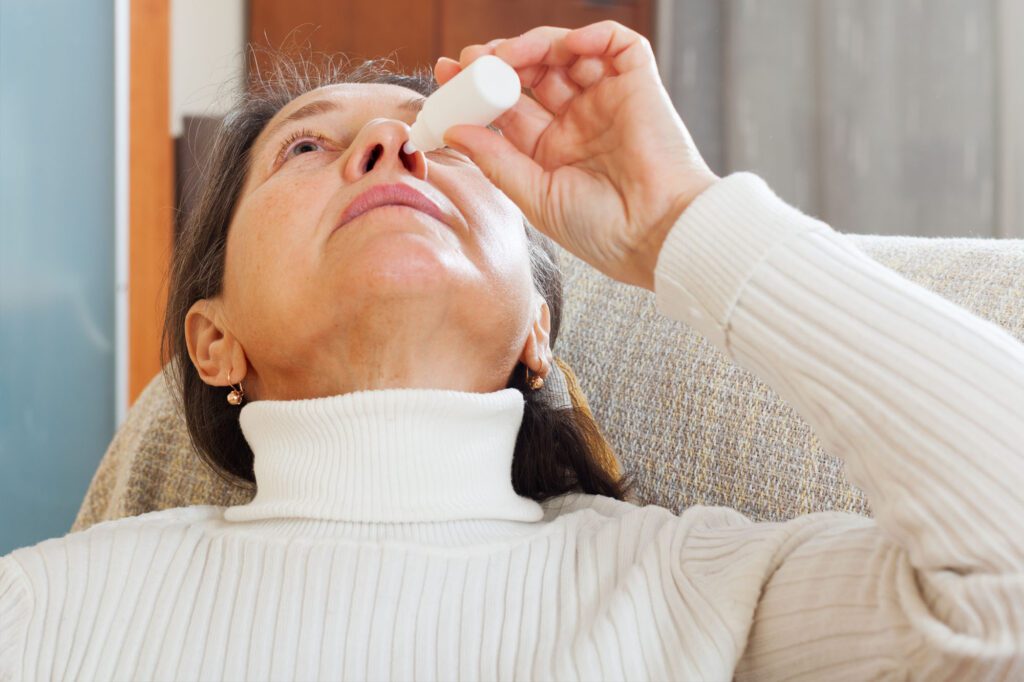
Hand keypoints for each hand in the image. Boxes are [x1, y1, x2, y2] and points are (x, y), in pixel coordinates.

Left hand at [437, 21, 719, 291]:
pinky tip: (563, 47)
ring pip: (564, 52)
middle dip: (495, 63)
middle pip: (529, 74)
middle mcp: (577, 121)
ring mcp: (607, 99)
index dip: (476, 89)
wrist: (655, 234)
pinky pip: (615, 43)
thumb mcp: (535, 196)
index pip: (506, 108)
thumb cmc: (601, 229)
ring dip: (531, 46)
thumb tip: (454, 129)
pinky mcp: (638, 84)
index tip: (445, 77)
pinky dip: (589, 34)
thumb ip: (495, 160)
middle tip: (468, 62)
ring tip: (506, 57)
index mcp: (551, 151)